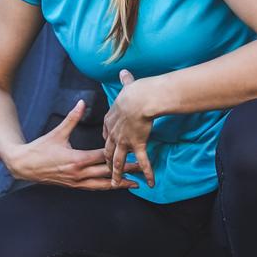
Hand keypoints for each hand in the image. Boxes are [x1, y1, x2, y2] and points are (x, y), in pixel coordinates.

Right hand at [8, 100, 137, 190]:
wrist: (24, 166)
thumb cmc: (40, 148)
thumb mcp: (57, 133)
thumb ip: (72, 118)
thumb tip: (81, 103)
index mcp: (77, 160)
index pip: (103, 157)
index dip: (118, 153)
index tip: (132, 150)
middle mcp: (79, 173)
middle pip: (107, 173)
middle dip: (125, 171)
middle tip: (141, 169)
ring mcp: (76, 182)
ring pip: (102, 185)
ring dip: (119, 184)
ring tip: (134, 184)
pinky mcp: (73, 186)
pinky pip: (93, 188)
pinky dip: (106, 187)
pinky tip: (115, 186)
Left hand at [102, 69, 156, 190]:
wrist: (140, 99)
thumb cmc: (134, 91)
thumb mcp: (127, 86)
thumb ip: (125, 81)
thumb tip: (124, 73)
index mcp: (110, 120)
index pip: (106, 134)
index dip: (107, 141)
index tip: (107, 146)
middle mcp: (114, 133)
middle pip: (108, 150)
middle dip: (107, 162)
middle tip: (106, 171)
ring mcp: (124, 141)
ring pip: (118, 161)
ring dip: (117, 174)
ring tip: (116, 184)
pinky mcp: (137, 145)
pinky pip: (142, 162)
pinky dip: (147, 172)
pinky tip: (151, 182)